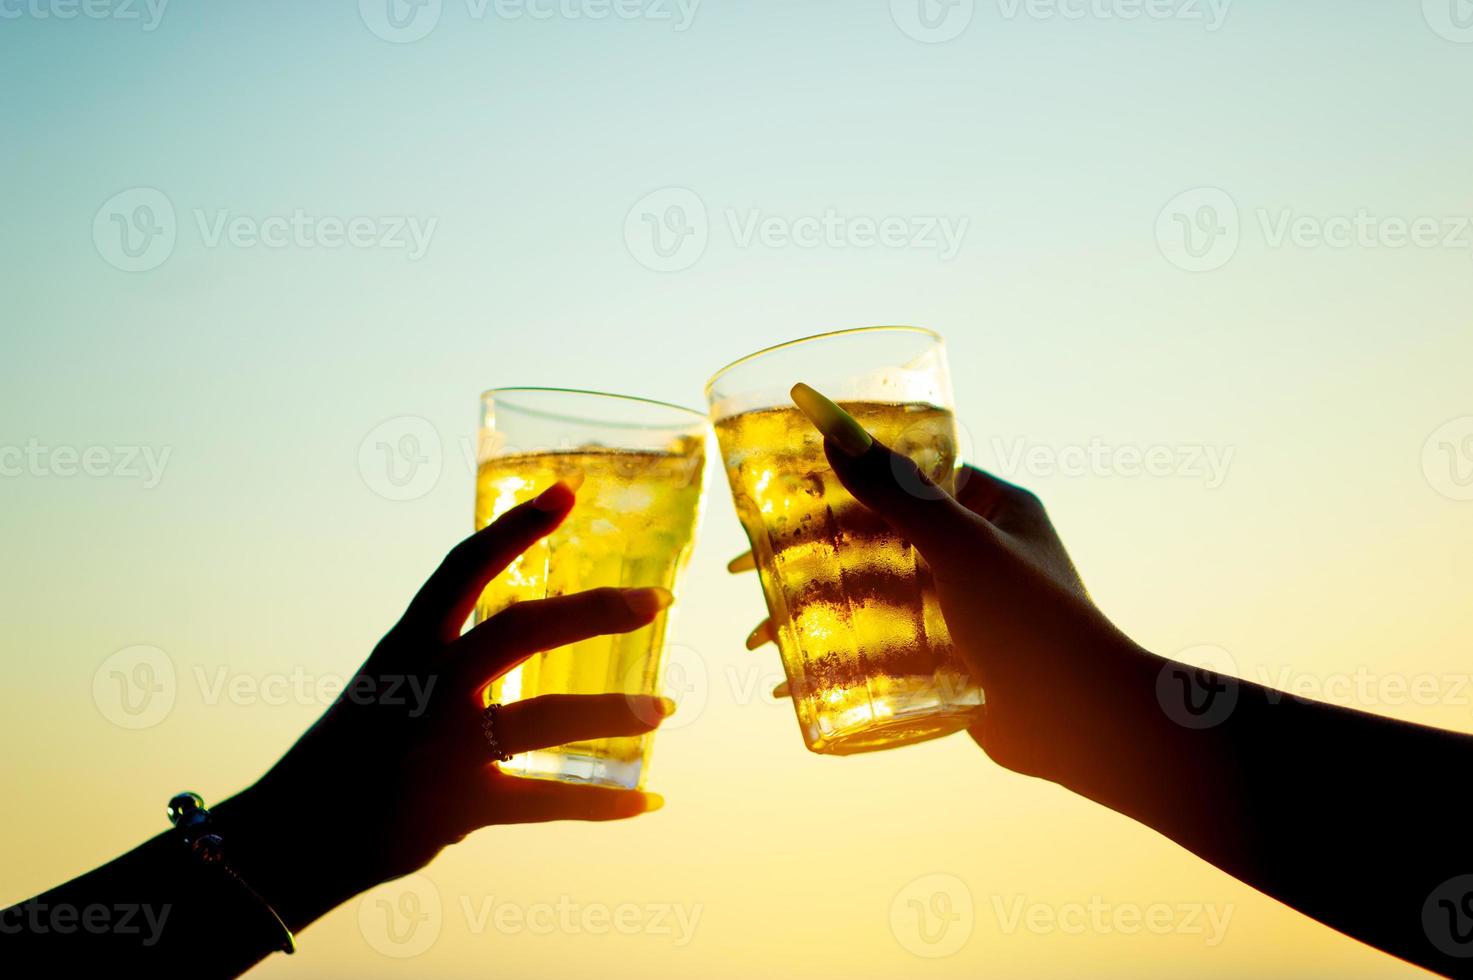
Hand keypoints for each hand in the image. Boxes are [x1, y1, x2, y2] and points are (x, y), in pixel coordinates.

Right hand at [218, 480, 671, 929]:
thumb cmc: (349, 748)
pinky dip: (603, 804)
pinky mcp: (461, 807)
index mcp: (407, 644)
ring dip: (615, 711)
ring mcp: (445, 748)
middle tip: (656, 601)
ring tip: (664, 707)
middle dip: (595, 611)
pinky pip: (548, 802)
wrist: (291, 834)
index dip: (517, 527)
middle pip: (522, 630)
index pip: (464, 567)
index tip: (568, 492)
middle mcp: (427, 686)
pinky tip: (648, 802)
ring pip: (548, 717)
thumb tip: (523, 625)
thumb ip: (449, 655)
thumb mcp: (388, 680)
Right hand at [735, 385, 1140, 783]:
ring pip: (870, 598)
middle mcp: (976, 553)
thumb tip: (828, 423)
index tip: (775, 493)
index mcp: (992, 508)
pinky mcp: (950, 664)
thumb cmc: (1033, 621)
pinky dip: (837, 658)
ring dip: (812, 613)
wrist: (1089, 726)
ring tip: (756, 638)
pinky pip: (881, 650)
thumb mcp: (959, 544)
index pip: (904, 476)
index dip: (836, 479)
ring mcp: (961, 611)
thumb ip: (894, 487)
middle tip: (743, 570)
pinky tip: (788, 682)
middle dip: (807, 556)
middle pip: (872, 539)